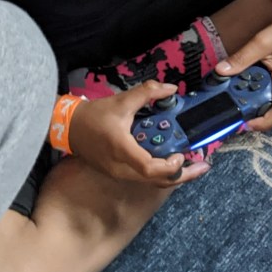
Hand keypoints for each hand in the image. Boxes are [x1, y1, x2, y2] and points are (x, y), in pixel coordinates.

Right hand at [68, 81, 210, 186]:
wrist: (68, 128)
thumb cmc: (94, 115)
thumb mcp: (122, 101)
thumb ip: (148, 92)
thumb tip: (171, 89)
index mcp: (122, 150)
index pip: (149, 168)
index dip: (169, 166)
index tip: (182, 154)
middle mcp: (122, 169)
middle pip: (156, 181)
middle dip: (183, 175)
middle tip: (204, 165)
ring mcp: (119, 175)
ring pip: (152, 183)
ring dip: (174, 176)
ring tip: (194, 166)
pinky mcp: (118, 175)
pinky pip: (145, 180)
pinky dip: (162, 174)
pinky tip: (174, 165)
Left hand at [214, 12, 271, 132]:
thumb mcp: (262, 42)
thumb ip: (241, 58)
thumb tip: (221, 70)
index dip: (262, 123)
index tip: (244, 122)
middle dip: (252, 113)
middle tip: (231, 106)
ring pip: (271, 104)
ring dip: (254, 102)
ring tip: (235, 94)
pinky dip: (258, 93)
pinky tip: (246, 84)